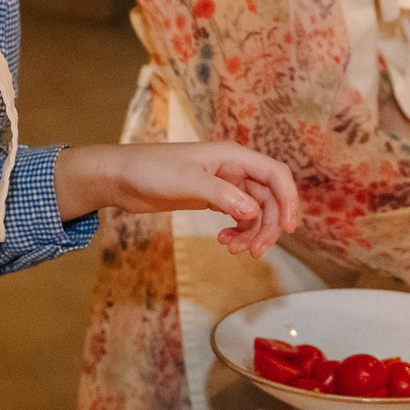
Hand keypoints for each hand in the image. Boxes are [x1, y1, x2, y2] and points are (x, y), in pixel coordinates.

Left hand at [52, 142, 300, 256]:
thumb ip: (222, 196)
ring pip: (254, 211)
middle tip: (254, 253)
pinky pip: (238, 217)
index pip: (275, 175)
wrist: (121, 177)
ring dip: (251, 233)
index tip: (288, 229)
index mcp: (233, 156)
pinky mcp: (212, 198)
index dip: (288, 200)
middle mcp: (233, 169)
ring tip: (232, 250)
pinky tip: (223, 242)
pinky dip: (237, 232)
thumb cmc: (151, 170)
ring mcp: (224, 184)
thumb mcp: (187, 182)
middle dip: (268, 226)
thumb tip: (253, 213)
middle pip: (269, 198)